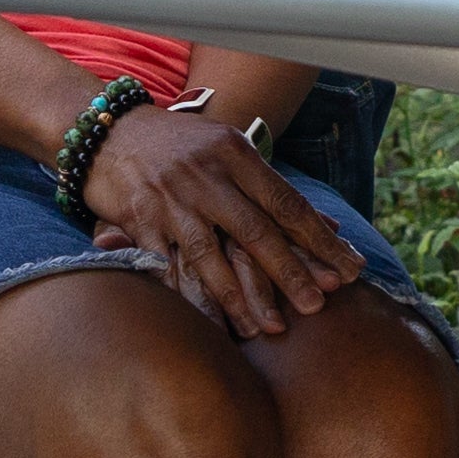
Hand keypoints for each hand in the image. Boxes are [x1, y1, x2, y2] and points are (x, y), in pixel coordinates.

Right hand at [75, 100, 366, 343]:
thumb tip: (330, 228)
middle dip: (290, 273)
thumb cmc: (180, 144)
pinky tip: (210, 323)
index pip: (287, 203)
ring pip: (212, 257)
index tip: (349, 271)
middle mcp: (206, 175)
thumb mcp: (230, 151)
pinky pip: (168, 267)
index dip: (321, 240)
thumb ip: (274, 190)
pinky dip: (189, 297)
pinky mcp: (139, 221)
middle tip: (317, 305)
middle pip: (256, 232)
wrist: (109, 130)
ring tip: (266, 328)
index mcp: (235, 153)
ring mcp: (171, 199)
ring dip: (240, 297)